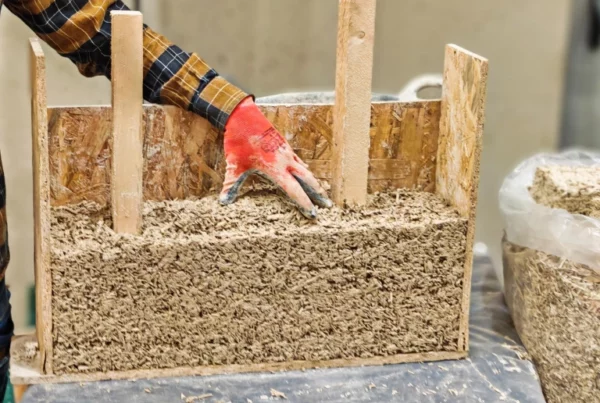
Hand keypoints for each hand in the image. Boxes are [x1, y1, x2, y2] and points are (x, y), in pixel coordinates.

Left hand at [220, 97, 331, 217]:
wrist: (243, 116)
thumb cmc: (239, 141)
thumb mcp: (234, 165)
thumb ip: (231, 185)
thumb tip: (223, 202)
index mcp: (275, 168)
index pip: (294, 190)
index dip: (304, 202)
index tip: (313, 213)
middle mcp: (285, 161)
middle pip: (308, 180)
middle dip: (318, 193)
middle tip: (328, 205)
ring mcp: (287, 152)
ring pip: (306, 170)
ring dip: (314, 182)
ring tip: (322, 194)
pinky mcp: (285, 146)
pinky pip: (299, 162)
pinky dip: (306, 171)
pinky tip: (307, 174)